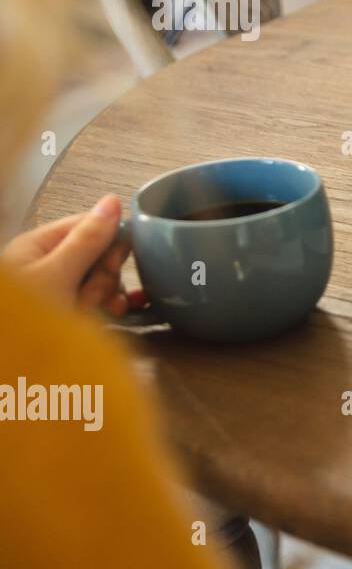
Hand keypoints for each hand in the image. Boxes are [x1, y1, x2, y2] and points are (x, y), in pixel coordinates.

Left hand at [0, 194, 135, 316]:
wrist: (10, 368)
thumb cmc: (24, 316)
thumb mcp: (56, 275)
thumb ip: (87, 240)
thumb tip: (114, 200)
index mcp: (40, 245)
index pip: (89, 226)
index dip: (109, 242)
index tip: (112, 266)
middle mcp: (50, 263)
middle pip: (99, 255)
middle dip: (104, 277)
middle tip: (93, 296)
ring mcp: (61, 289)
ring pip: (103, 281)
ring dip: (107, 297)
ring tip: (95, 315)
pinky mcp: (70, 313)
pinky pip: (101, 301)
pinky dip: (111, 307)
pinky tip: (123, 313)